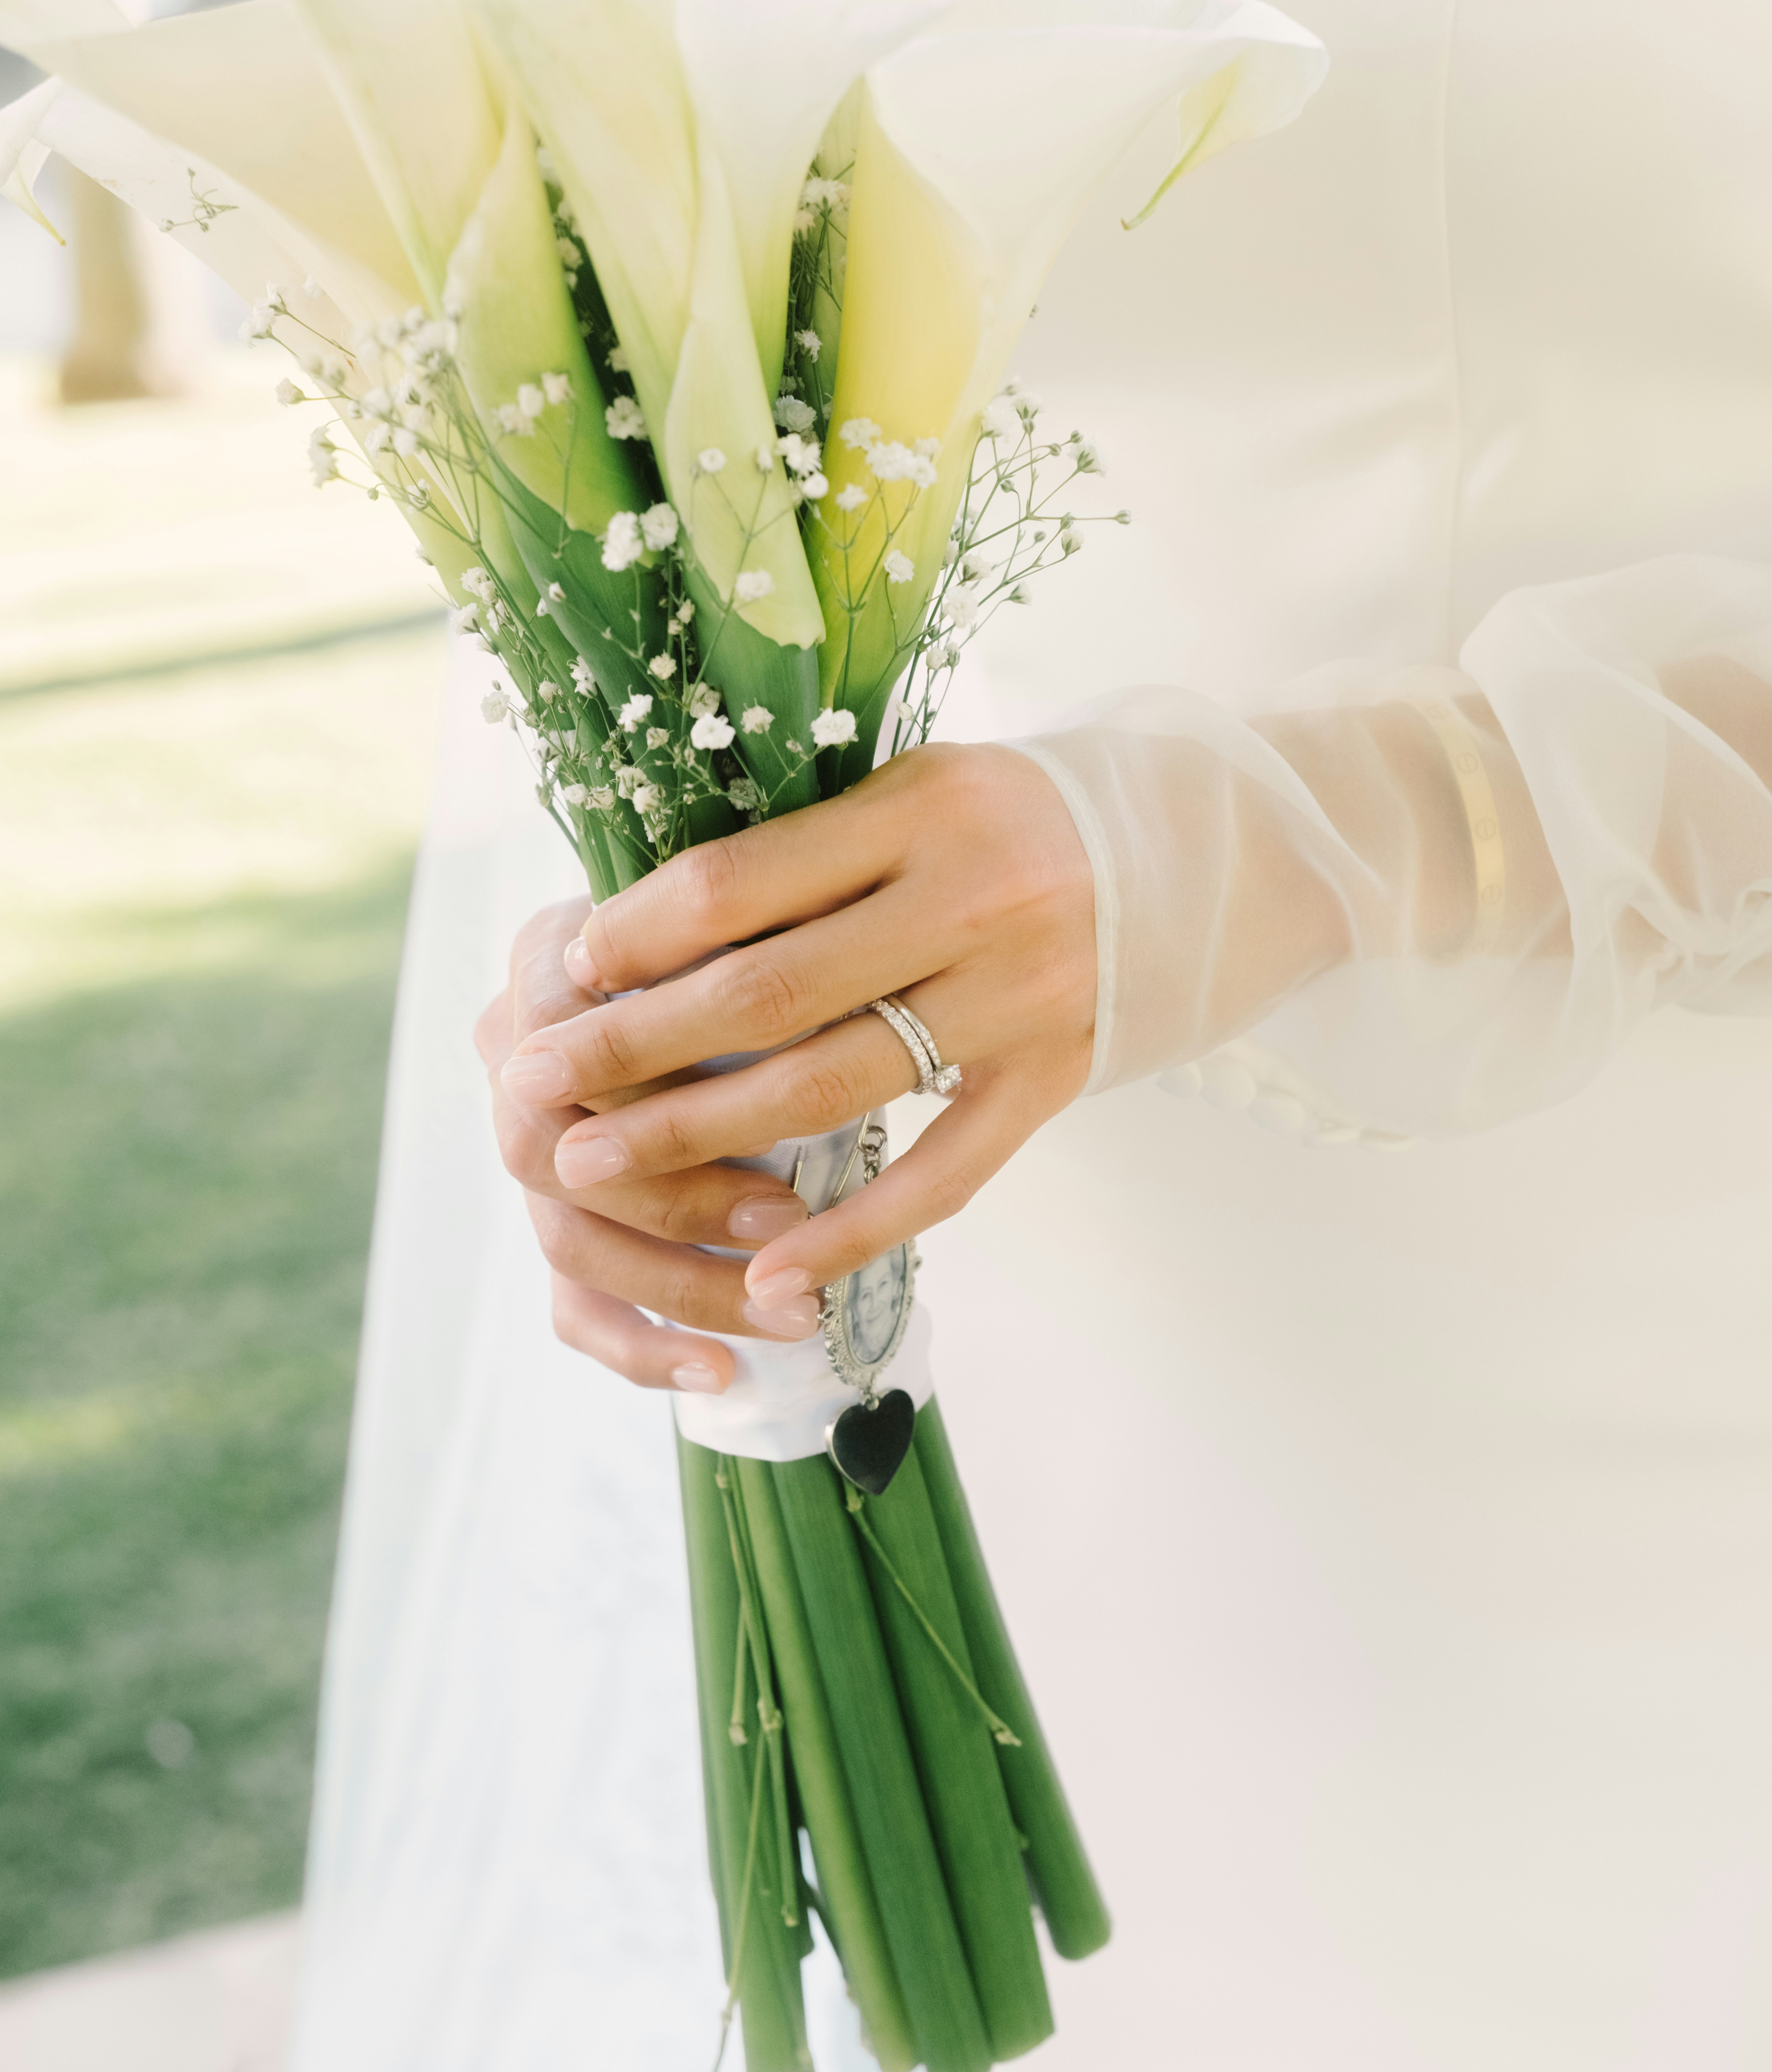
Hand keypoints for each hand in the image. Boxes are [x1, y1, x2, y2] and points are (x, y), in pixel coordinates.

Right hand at [474, 896, 813, 1393]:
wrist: (721, 952)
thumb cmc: (743, 923)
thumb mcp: (741, 914)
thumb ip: (735, 943)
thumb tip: (809, 990)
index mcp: (543, 967)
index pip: (563, 1044)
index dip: (646, 1087)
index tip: (765, 1108)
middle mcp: (516, 1064)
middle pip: (551, 1155)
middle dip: (677, 1198)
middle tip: (790, 1219)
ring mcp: (532, 1155)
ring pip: (570, 1241)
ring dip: (683, 1283)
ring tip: (792, 1314)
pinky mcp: (562, 1229)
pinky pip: (574, 1307)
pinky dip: (642, 1346)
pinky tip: (716, 1373)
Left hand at [496, 744, 1095, 1328]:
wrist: (1184, 855)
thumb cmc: (1002, 820)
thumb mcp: (906, 791)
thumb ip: (800, 851)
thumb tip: (633, 929)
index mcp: (921, 810)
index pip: (741, 884)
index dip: (637, 935)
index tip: (564, 972)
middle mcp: (972, 902)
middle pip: (767, 994)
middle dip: (632, 1047)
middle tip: (532, 1084)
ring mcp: (1017, 1000)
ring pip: (830, 1087)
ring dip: (698, 1139)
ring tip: (592, 1165)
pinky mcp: (1052, 1079)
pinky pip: (941, 1174)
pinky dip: (849, 1232)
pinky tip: (764, 1280)